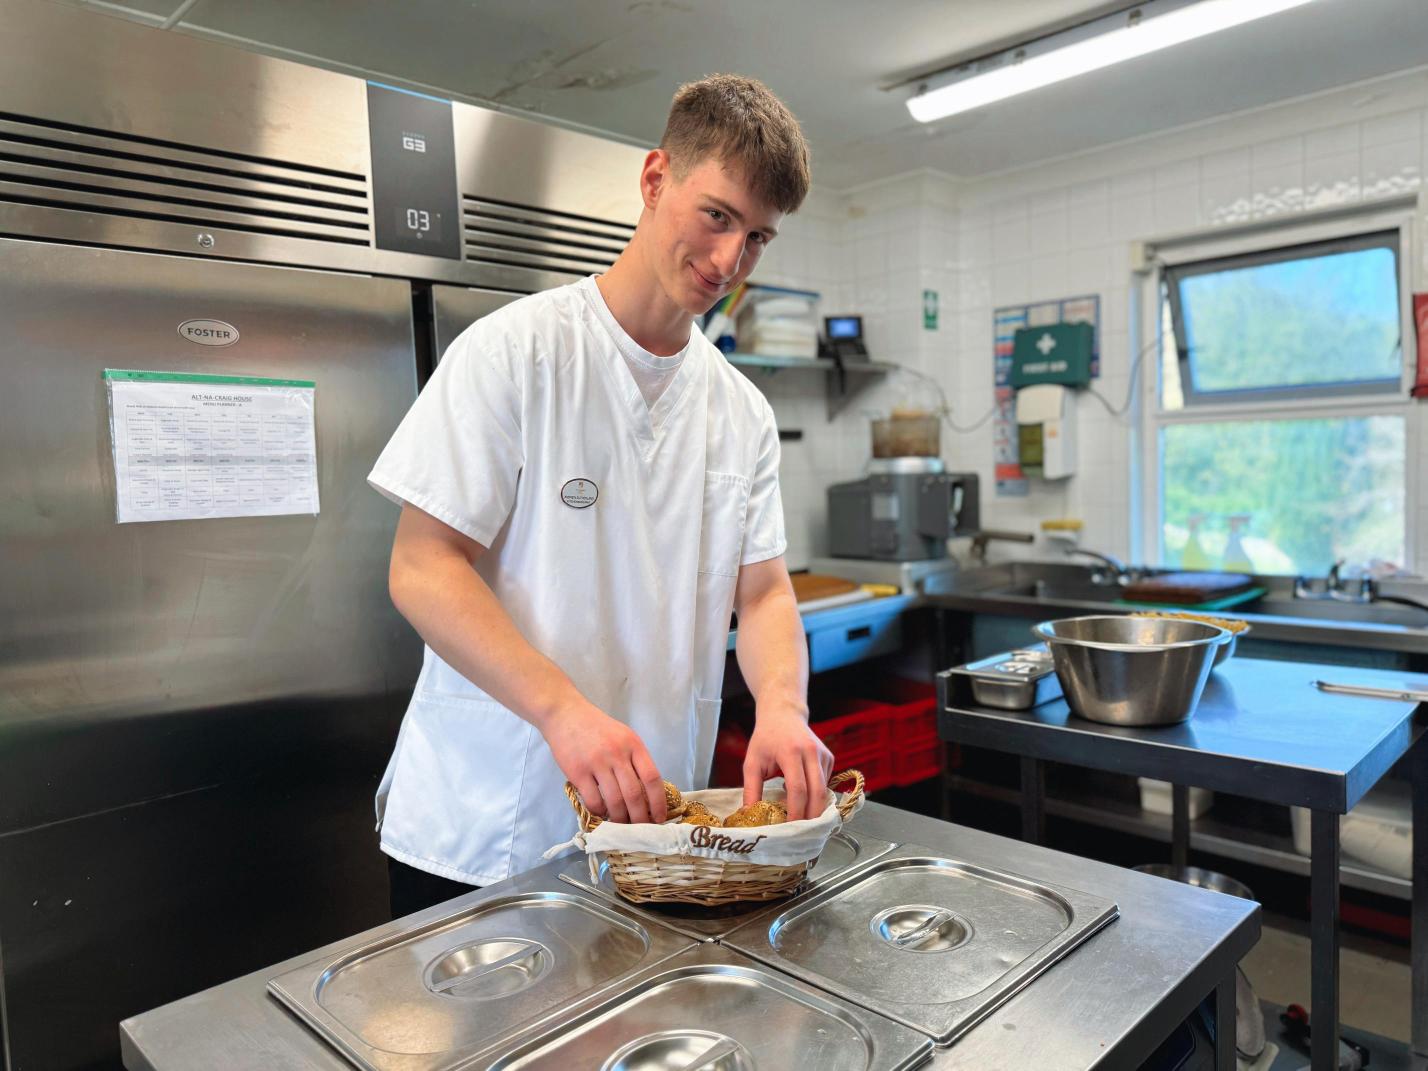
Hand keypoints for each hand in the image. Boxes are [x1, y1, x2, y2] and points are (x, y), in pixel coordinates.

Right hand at [541, 702, 665, 823]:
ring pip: (615, 801)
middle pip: (634, 794)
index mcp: (633, 745)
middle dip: (640, 818)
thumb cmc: (598, 728)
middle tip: (640, 829)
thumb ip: (635, 760)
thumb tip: (647, 794)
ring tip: (621, 825)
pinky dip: (600, 812)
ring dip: (620, 819)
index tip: (660, 818)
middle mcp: (617, 754)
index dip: (658, 802)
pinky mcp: (577, 772)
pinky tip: (602, 813)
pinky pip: (593, 800)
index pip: (652, 778)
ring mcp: (597, 763)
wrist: (565, 714)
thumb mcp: (624, 737)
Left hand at [742, 705, 833, 820]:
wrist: (783, 715)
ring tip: (802, 820)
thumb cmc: (765, 739)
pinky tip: (803, 796)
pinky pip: (826, 783)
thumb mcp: (752, 762)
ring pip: (825, 790)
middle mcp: (811, 752)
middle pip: (818, 793)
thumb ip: (751, 789)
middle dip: (811, 816)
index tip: (789, 828)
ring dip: (815, 808)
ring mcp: (823, 754)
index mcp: (791, 752)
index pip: (798, 789)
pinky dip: (816, 795)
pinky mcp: (829, 757)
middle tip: (801, 833)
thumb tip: (749, 816)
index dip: (795, 812)